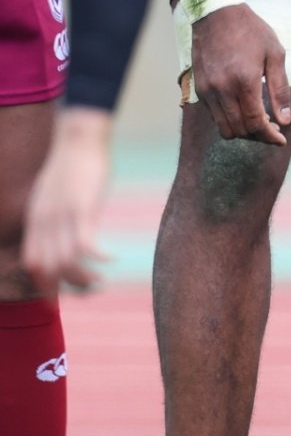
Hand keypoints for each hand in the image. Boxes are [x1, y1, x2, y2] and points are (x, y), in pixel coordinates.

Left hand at [23, 110, 113, 291]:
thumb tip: (60, 232)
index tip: (61, 296)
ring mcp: (63, 217)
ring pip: (67, 263)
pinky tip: (113, 258)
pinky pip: (86, 245)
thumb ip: (52, 215)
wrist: (77, 139)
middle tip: (91, 292)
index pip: (32, 263)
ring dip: (86, 279)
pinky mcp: (82, 209)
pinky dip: (99, 258)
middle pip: (49, 269)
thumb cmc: (70, 164)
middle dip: (68, 289)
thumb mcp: (51, 193)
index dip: (44, 284)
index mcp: (36, 220)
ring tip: (103, 281)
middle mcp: (45, 223)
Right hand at [191, 6, 290, 144]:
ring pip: (224, 127)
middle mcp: (222, 89)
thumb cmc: (251, 31)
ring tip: (260, 123)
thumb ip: (280, 90)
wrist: (216, 14)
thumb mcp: (275, 55)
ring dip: (243, 131)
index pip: (256, 123)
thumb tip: (285, 119)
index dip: (270, 136)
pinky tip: (244, 110)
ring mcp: (207, 89)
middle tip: (274, 130)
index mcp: (244, 81)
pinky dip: (230, 120)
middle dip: (259, 136)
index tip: (281, 140)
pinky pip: (214, 115)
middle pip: (240, 130)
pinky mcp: (199, 87)